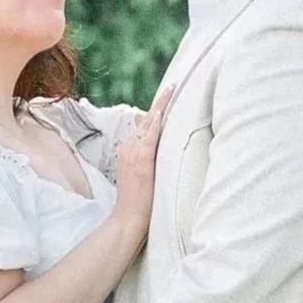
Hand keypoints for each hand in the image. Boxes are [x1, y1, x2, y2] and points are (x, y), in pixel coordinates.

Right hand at [105, 83, 174, 241]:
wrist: (128, 217)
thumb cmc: (136, 198)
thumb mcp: (136, 172)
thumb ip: (143, 155)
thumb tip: (148, 141)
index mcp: (128, 148)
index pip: (144, 123)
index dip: (156, 108)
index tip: (168, 91)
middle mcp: (128, 146)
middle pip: (147, 119)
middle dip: (161, 102)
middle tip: (175, 84)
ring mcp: (133, 152)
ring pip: (148, 123)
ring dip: (161, 106)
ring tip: (173, 89)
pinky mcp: (141, 161)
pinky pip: (149, 137)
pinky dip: (154, 123)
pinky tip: (161, 111)